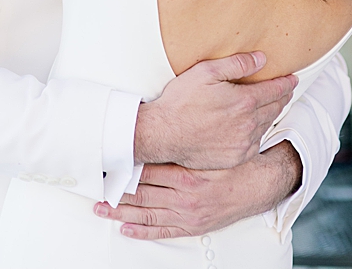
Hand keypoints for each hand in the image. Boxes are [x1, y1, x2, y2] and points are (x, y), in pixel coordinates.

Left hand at [93, 142, 302, 241]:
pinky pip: (162, 230)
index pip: (148, 169)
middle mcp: (184, 196)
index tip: (107, 162)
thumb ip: (193, 135)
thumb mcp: (216, 143)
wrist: (256, 185)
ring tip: (100, 208)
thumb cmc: (234, 161)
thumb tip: (170, 122)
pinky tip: (125, 229)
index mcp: (188, 173)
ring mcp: (186, 214)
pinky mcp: (191, 226)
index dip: (126, 166)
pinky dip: (142, 230)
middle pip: (142, 192)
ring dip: (121, 212)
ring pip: (147, 213)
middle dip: (117, 190)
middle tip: (95, 186)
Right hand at [133, 52, 296, 170]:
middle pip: (274, 108)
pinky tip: (257, 128)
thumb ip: (237, 64)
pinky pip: (255, 144)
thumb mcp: (207, 72)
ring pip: (266, 126)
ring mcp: (241, 145)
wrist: (163, 135)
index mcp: (244, 102)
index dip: (286, 83)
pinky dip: (260, 133)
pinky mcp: (233, 159)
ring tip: (275, 105)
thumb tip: (262, 58)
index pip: (275, 90)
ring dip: (273, 114)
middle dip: (282, 97)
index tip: (293, 78)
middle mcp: (247, 125)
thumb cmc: (182, 100)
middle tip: (287, 89)